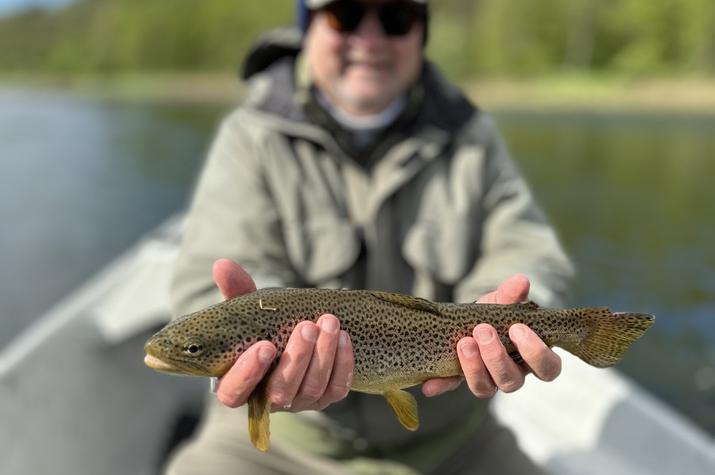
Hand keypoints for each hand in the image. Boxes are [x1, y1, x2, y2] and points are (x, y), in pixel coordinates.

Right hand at [212, 259, 353, 411]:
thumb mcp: (246, 309)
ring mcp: (298, 402)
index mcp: (237, 384)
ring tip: (329, 322)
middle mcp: (268, 400)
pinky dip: (342, 364)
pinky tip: (343, 337)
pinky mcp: (324, 397)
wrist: (291, 337)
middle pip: (281, 390)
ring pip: (311, 389)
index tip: (265, 345)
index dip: (248, 374)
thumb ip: (234, 290)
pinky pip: (336, 389)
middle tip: (307, 326)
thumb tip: (222, 265)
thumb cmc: (260, 327)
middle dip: (297, 358)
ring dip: (323, 356)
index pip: (235, 392)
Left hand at [421, 274, 561, 397]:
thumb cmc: (493, 316)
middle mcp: (511, 374)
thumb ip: (511, 295)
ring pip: (485, 388)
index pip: (547, 368)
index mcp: (530, 358)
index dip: (535, 353)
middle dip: (497, 357)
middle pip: (512, 381)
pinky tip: (429, 384)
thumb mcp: (500, 303)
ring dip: (474, 367)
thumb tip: (521, 281)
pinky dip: (440, 386)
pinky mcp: (459, 381)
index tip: (517, 328)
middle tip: (483, 331)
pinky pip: (451, 388)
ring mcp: (486, 381)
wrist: (466, 321)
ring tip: (464, 342)